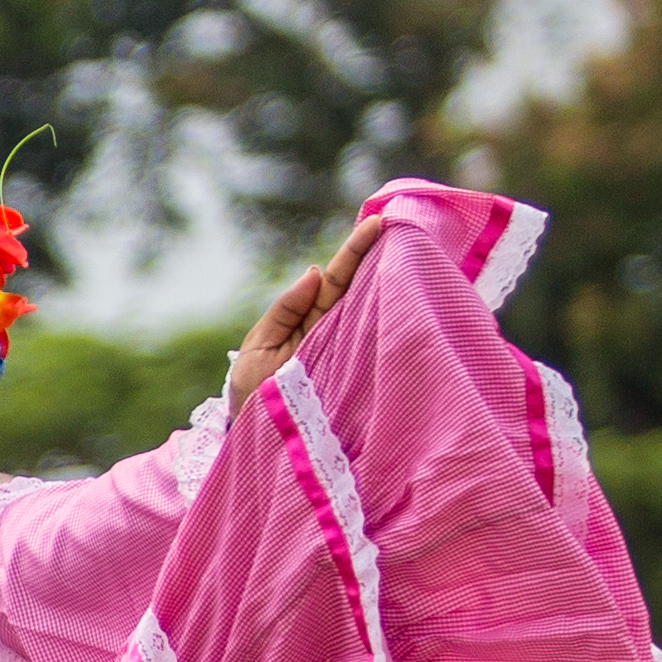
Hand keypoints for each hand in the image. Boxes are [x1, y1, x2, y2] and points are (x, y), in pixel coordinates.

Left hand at [221, 211, 390, 410]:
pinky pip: (373, 346)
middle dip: (377, 256)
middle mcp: (333, 332)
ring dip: (387, 280)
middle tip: (401, 220)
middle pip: (359, 289)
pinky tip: (404, 294)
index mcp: (310, 320)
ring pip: (370, 311)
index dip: (355, 252)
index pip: (336, 280)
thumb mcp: (259, 345)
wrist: (254, 440)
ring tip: (408, 245)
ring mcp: (346, 352)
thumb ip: (285, 309)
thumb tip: (316, 270)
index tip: (376, 221)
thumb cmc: (253, 394)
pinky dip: (387, 321)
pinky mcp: (354, 376)